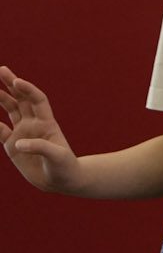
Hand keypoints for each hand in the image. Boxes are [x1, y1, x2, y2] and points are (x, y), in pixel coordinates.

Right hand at [0, 69, 82, 192]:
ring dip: (1, 97)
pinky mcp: (12, 146)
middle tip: (0, 69)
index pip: (37, 100)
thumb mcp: (57, 157)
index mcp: (47, 123)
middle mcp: (33, 124)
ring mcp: (22, 133)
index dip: (28, 90)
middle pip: (21, 99)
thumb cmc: (65, 167)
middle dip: (11, 84)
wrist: (62, 182)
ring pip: (10, 110)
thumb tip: (17, 143)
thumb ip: (40, 147)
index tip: (18, 81)